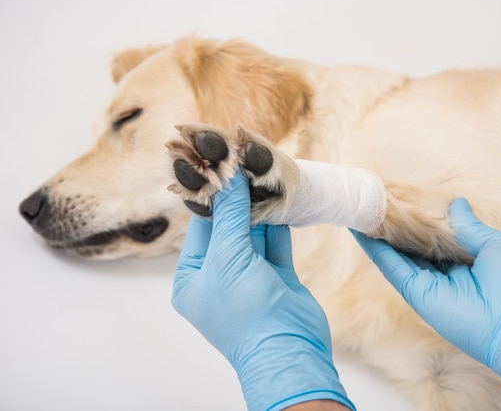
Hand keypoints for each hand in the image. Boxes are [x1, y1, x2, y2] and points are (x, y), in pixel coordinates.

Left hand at [172, 171, 353, 410]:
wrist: (289, 352)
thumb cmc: (246, 313)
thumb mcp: (228, 258)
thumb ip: (229, 215)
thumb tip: (228, 176)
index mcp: (193, 276)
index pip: (200, 226)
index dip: (213, 196)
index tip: (222, 165)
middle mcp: (219, 274)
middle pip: (228, 226)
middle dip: (238, 199)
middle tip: (247, 166)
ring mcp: (249, 276)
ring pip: (253, 233)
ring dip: (260, 209)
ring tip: (265, 177)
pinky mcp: (276, 276)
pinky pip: (275, 243)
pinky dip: (278, 223)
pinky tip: (281, 200)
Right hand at [352, 198, 500, 409]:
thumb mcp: (495, 243)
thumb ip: (468, 226)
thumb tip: (457, 203)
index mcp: (466, 256)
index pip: (434, 233)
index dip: (418, 216)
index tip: (401, 196)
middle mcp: (444, 270)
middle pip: (412, 243)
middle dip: (394, 223)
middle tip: (374, 198)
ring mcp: (429, 283)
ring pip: (398, 254)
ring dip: (379, 233)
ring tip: (361, 208)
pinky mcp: (418, 294)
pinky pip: (393, 268)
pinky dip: (376, 250)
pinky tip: (362, 230)